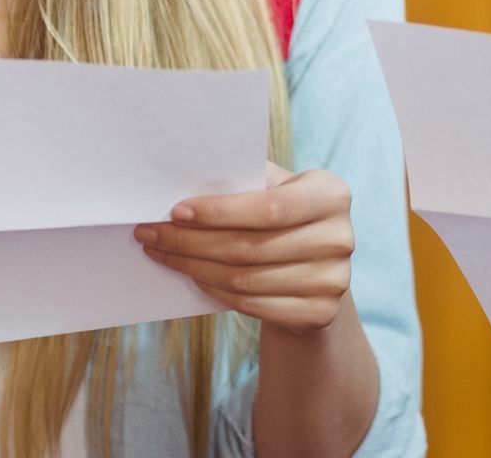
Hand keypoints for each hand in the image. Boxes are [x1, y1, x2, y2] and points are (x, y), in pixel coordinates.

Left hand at [135, 162, 355, 333]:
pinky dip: (214, 291)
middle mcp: (340, 237)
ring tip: (162, 254)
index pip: (269, 208)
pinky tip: (192, 276)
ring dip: (194, 268)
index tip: (175, 211)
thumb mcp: (276, 188)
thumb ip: (246, 180)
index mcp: (331, 195)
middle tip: (150, 233)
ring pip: (245, 279)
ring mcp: (334, 280)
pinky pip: (252, 305)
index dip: (220, 212)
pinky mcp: (319, 313)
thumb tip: (187, 177)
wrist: (315, 268)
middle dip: (191, 241)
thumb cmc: (283, 217)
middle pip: (251, 247)